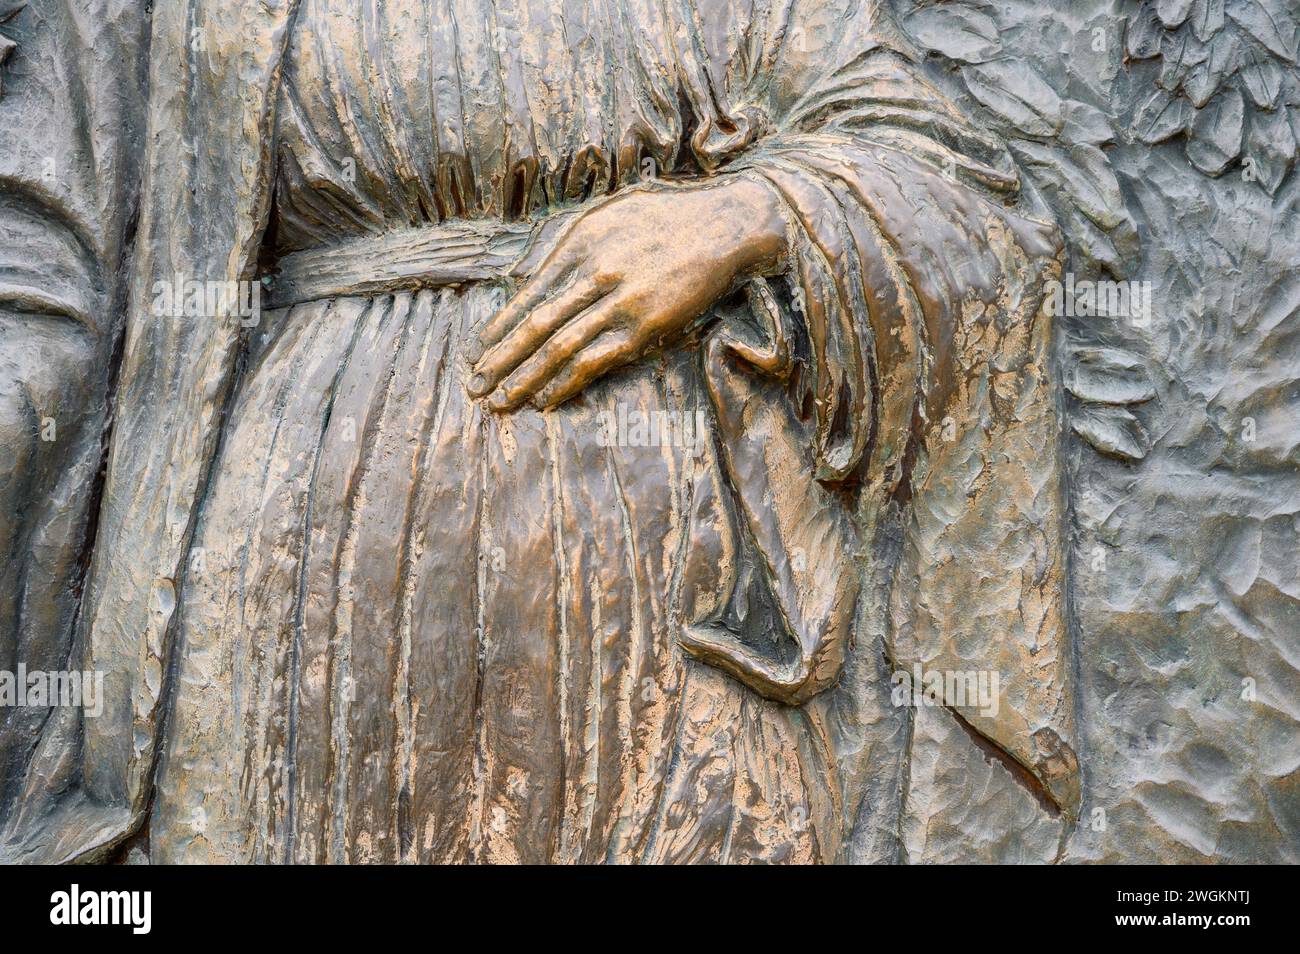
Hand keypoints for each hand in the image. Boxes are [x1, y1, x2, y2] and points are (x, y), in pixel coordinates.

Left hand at [466, 175, 787, 410]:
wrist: (725, 225)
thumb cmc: (666, 218)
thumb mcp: (609, 214)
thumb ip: (571, 246)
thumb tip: (533, 279)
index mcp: (580, 243)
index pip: (528, 294)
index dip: (498, 328)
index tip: (476, 352)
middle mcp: (595, 273)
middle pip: (536, 325)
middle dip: (501, 360)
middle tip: (475, 387)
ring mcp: (621, 303)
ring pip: (559, 349)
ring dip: (525, 379)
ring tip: (500, 402)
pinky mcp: (646, 328)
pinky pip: (595, 362)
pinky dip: (566, 383)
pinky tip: (545, 401)